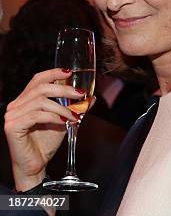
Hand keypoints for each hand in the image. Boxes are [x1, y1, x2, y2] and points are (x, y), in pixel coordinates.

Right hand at [3, 68, 83, 190]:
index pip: (37, 79)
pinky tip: (64, 122)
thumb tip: (91, 97)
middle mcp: (16, 105)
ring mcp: (12, 115)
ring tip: (75, 115)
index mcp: (25, 100)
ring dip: (62, 107)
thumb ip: (75, 108)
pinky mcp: (12, 126)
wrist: (36, 164)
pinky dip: (54, 117)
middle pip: (41, 87)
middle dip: (64, 89)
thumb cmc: (46, 142)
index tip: (70, 72)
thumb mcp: (65, 120)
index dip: (53, 73)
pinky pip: (37, 115)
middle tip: (80, 94)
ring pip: (41, 101)